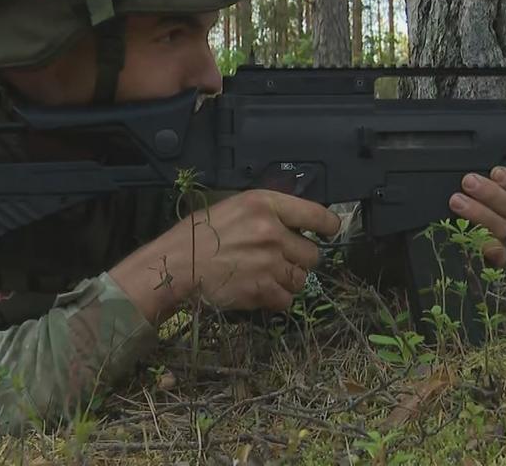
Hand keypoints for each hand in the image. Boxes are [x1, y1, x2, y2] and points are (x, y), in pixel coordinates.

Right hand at [110, 190, 340, 320]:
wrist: (175, 266)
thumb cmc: (197, 235)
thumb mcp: (232, 207)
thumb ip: (265, 213)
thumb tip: (293, 223)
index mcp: (265, 205)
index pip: (316, 214)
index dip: (328, 225)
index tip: (330, 231)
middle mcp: (272, 232)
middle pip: (312, 254)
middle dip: (298, 260)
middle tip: (278, 261)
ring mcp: (270, 263)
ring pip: (301, 279)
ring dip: (287, 281)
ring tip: (264, 277)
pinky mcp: (263, 289)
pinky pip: (286, 300)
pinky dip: (275, 300)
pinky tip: (257, 292)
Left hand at [448, 166, 505, 266]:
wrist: (416, 233)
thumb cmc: (438, 199)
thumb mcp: (451, 179)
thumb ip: (465, 173)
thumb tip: (462, 164)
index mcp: (501, 196)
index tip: (496, 172)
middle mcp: (503, 217)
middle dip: (491, 193)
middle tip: (469, 182)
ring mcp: (496, 238)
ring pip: (502, 227)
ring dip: (481, 213)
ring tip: (456, 202)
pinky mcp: (487, 258)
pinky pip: (499, 255)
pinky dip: (489, 246)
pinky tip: (472, 238)